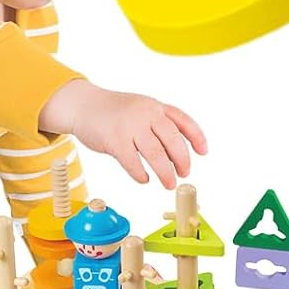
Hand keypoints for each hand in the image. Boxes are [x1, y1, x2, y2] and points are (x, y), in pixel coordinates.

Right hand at [40, 81, 207, 188]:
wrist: (84, 105)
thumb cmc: (116, 112)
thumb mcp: (142, 110)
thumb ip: (159, 126)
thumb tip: (176, 155)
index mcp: (157, 107)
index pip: (184, 121)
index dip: (197, 137)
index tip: (204, 152)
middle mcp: (147, 114)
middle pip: (173, 139)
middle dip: (183, 160)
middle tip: (184, 174)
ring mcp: (131, 126)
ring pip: (155, 153)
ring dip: (165, 172)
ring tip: (169, 183)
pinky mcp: (114, 140)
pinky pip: (132, 161)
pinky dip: (140, 173)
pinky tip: (144, 179)